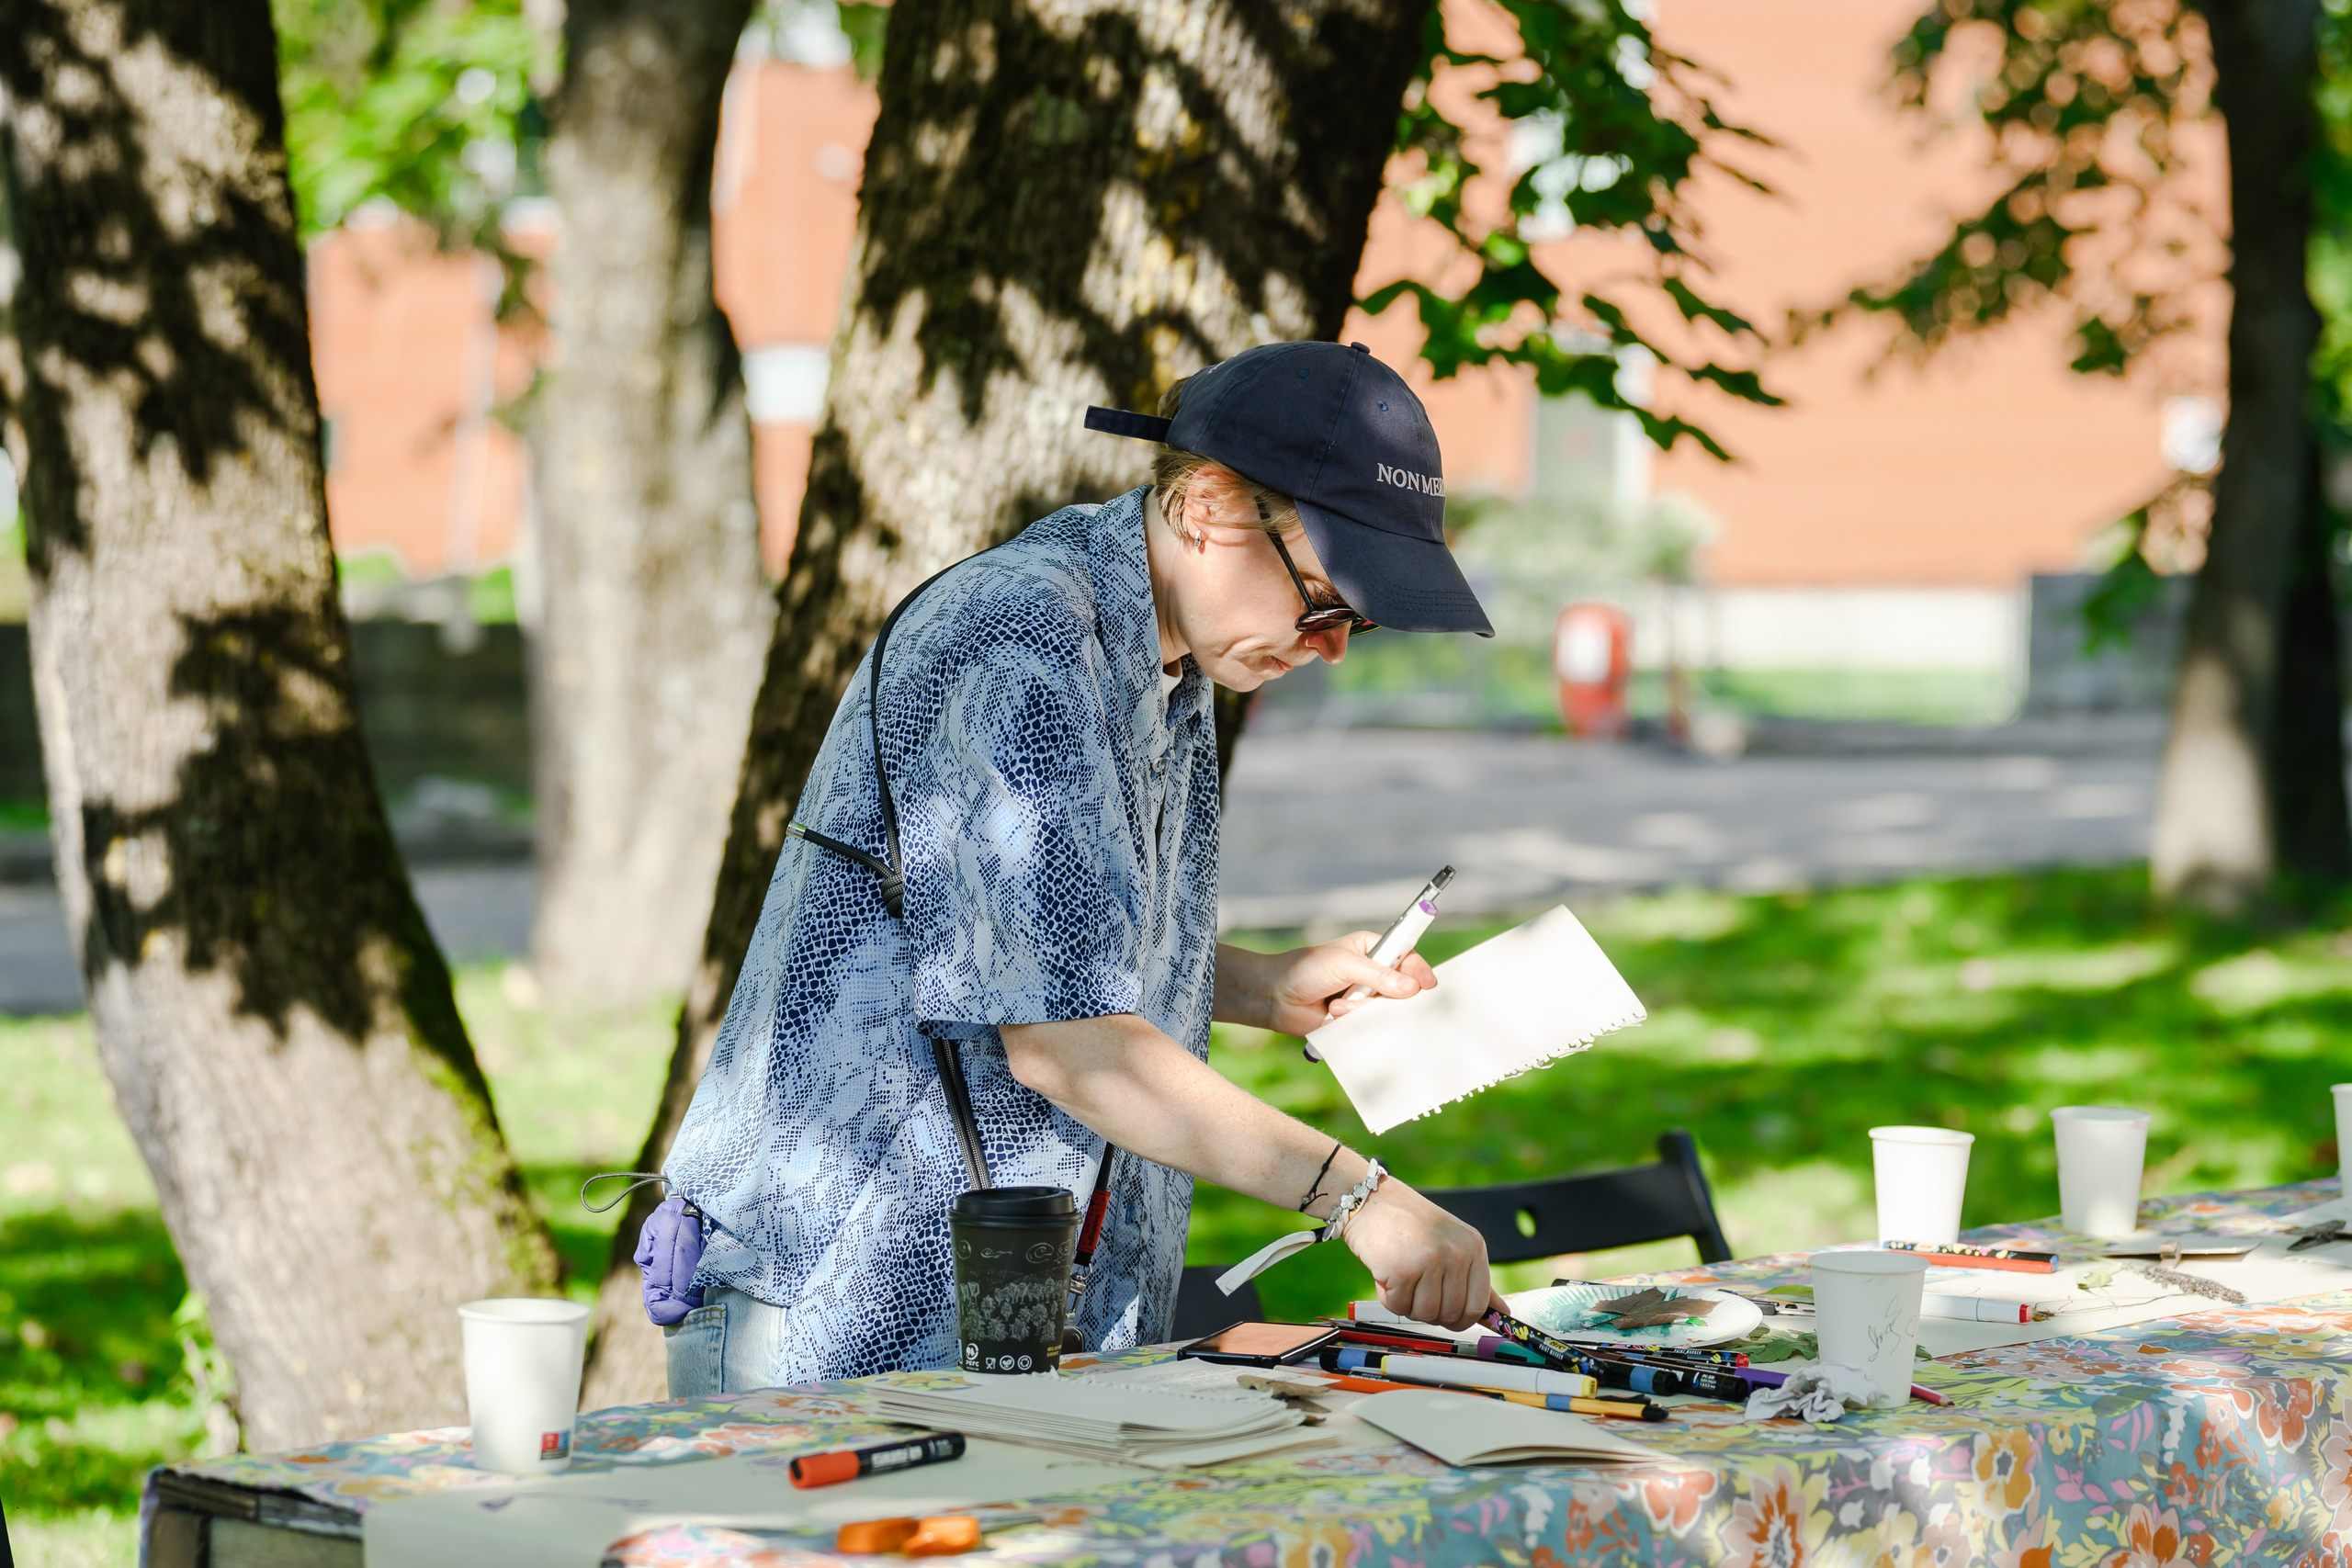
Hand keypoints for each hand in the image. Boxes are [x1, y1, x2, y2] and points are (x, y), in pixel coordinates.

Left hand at [1255, 932, 1437, 1034]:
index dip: (1418, 969)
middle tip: (1380, 1000)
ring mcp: (1364, 998)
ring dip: (1362, 1009)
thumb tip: (1412, 988)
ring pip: (1386, 1009)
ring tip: (1337, 1005)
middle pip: (1402, 987)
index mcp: (1371, 949)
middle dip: (1391, 996)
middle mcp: (1371, 973)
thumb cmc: (1305, 970)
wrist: (1273, 996)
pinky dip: (1355, 1022)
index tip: (1427, 984)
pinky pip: (1370, 1026)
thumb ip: (1378, 976)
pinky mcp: (1355, 1020)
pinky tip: (1334, 1015)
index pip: (1405, 956)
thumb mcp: (1344, 965)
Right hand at [1341, 1175, 1503, 1330]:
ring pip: (1424, 1314)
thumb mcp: (1452, 1244)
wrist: (1371, 1200)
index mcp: (1474, 1248)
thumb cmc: (1410, 1224)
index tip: (1445, 1315)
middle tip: (1415, 1287)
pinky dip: (1388, 1297)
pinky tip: (1386, 1273)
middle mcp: (1456, 1254)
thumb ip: (1477, 1281)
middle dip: (1429, 1310)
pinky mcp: (1402, 1270)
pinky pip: (1398, 1307)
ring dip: (1407, 1304)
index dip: (1459, 1318)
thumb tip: (1503, 1311)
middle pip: (1450, 1315)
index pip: (1477, 1306)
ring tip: (1400, 1277)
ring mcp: (1430, 1261)